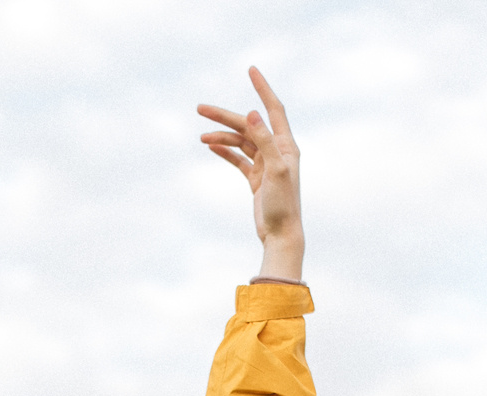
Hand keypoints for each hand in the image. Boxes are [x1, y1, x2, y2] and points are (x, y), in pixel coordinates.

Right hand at [197, 67, 302, 280]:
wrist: (281, 235)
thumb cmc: (282, 205)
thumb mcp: (275, 171)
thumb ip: (265, 141)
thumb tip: (251, 113)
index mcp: (286, 146)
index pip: (273, 109)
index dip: (262, 88)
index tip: (251, 70)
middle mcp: (277, 151)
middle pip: (248, 126)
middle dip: (224, 116)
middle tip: (200, 109)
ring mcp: (266, 164)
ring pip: (240, 142)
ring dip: (221, 136)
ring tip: (201, 137)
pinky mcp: (256, 178)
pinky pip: (238, 158)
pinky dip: (225, 151)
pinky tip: (210, 145)